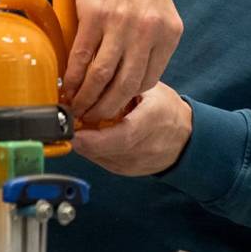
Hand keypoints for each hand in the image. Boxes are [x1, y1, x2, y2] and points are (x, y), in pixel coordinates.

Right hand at [64, 0, 183, 122]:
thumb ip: (148, 40)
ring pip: (103, 76)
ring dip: (85, 97)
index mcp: (169, 32)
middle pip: (126, 85)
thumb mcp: (156, 8)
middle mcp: (150, 30)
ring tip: (74, 106)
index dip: (125, 98)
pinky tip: (66, 84)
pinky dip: (72, 76)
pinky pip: (82, 57)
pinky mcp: (96, 15)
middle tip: (89, 116)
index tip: (110, 106)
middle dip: (105, 107)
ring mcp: (123, 23)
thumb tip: (128, 76)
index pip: (148, 80)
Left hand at [71, 83, 192, 174]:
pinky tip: (90, 135)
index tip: (73, 130)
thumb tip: (95, 81)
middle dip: (80, 136)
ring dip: (83, 143)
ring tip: (76, 125)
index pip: (121, 135)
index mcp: (150, 123)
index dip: (93, 137)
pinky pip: (101, 160)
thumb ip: (125, 87)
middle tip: (65, 122)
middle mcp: (141, 148)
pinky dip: (92, 148)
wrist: (185, 139)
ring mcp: (132, 163)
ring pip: (98, 157)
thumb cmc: (168, 111)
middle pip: (103, 149)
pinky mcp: (124, 170)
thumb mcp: (152, 90)